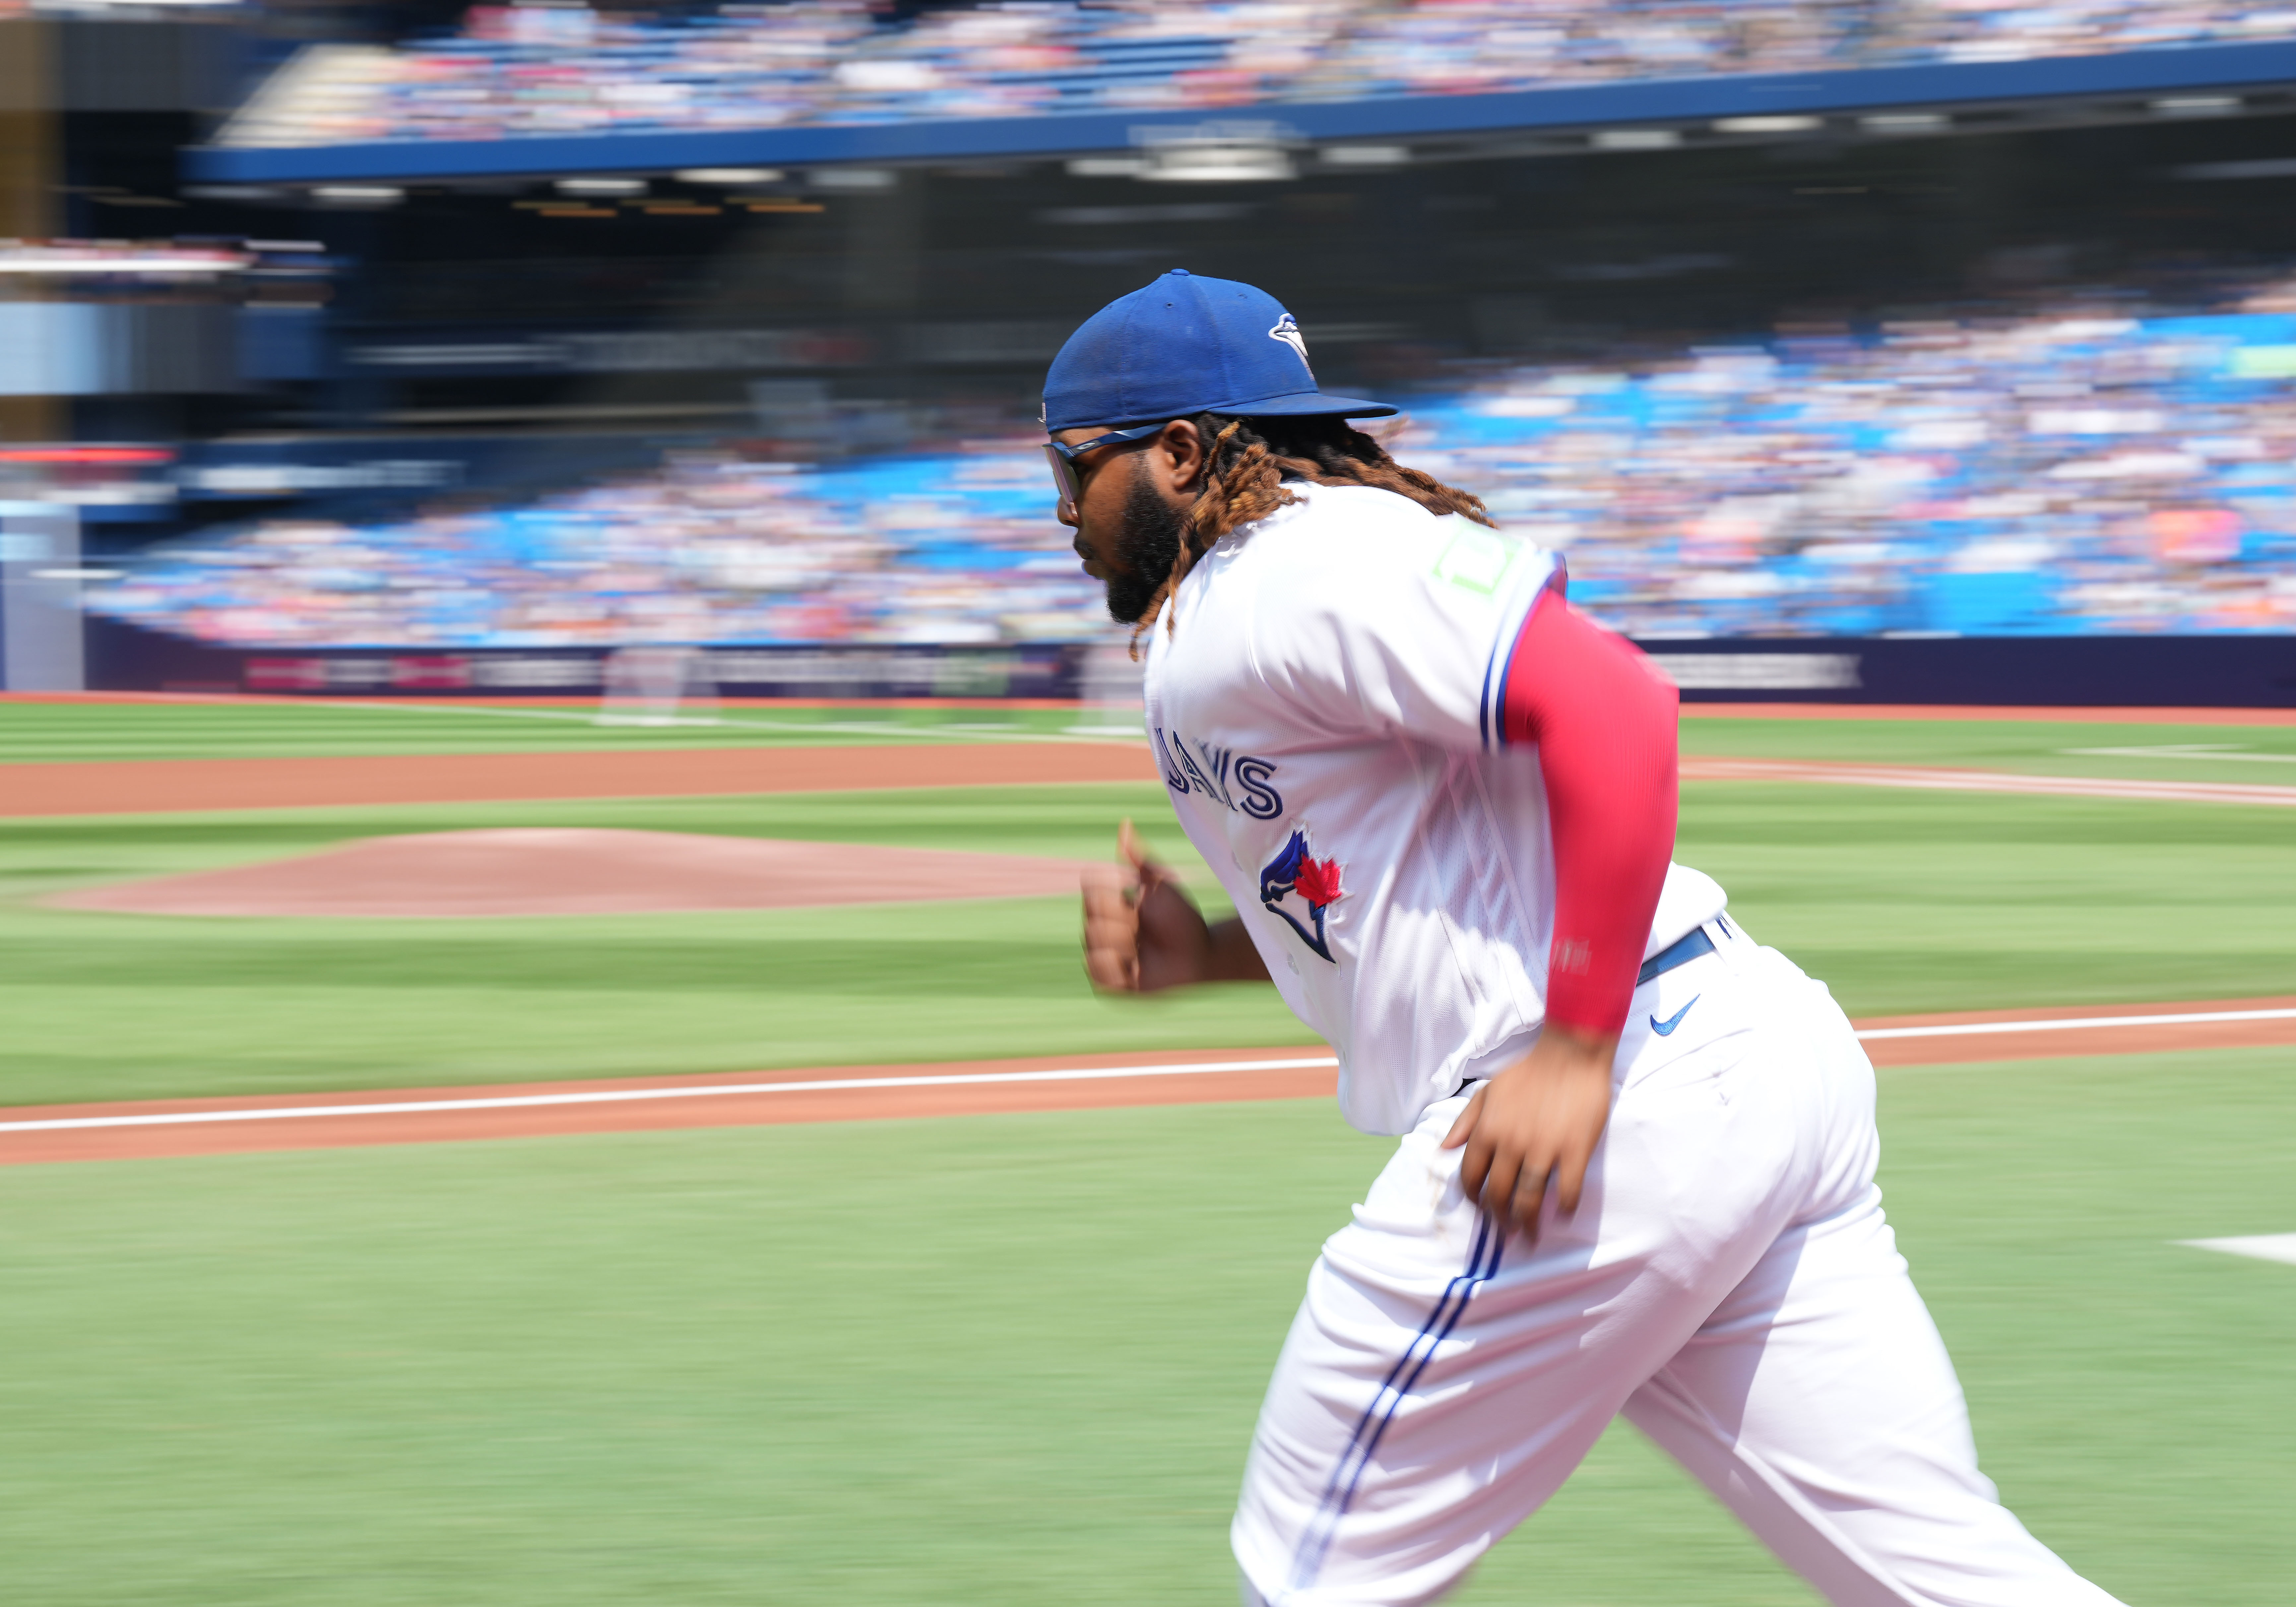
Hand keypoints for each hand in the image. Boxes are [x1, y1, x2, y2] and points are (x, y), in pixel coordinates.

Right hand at [1082, 820, 1211, 992]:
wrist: (1200, 954)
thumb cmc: (1183, 918)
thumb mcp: (1162, 885)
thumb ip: (1141, 859)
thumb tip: (1124, 825)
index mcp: (1107, 902)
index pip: (1091, 886)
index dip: (1116, 890)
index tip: (1139, 897)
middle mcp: (1099, 926)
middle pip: (1091, 911)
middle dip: (1124, 916)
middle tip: (1143, 926)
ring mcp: (1101, 954)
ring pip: (1092, 937)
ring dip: (1122, 940)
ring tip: (1141, 947)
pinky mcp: (1107, 982)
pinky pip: (1093, 967)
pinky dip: (1114, 963)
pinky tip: (1134, 964)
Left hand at [1440, 1023, 1619, 1240]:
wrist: (1570, 1055)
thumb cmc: (1528, 1072)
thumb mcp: (1487, 1092)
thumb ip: (1465, 1122)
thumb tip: (1444, 1149)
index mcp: (1487, 1130)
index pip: (1470, 1177)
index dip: (1474, 1198)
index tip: (1482, 1207)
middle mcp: (1511, 1144)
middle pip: (1498, 1196)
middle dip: (1499, 1220)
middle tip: (1506, 1231)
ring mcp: (1543, 1149)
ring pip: (1529, 1200)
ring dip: (1527, 1224)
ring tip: (1529, 1236)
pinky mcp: (1575, 1151)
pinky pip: (1567, 1192)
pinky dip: (1564, 1209)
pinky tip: (1562, 1215)